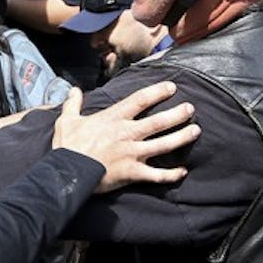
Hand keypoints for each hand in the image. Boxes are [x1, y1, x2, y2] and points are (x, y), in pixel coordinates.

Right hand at [51, 83, 198, 192]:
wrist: (67, 172)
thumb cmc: (68, 147)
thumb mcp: (67, 121)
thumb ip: (73, 104)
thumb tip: (73, 90)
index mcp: (114, 118)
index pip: (140, 100)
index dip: (158, 92)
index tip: (172, 87)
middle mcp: (127, 133)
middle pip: (159, 121)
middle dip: (177, 114)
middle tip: (191, 109)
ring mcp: (132, 153)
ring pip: (164, 144)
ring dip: (182, 137)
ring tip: (196, 131)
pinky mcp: (133, 173)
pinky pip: (157, 175)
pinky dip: (171, 174)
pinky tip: (182, 172)